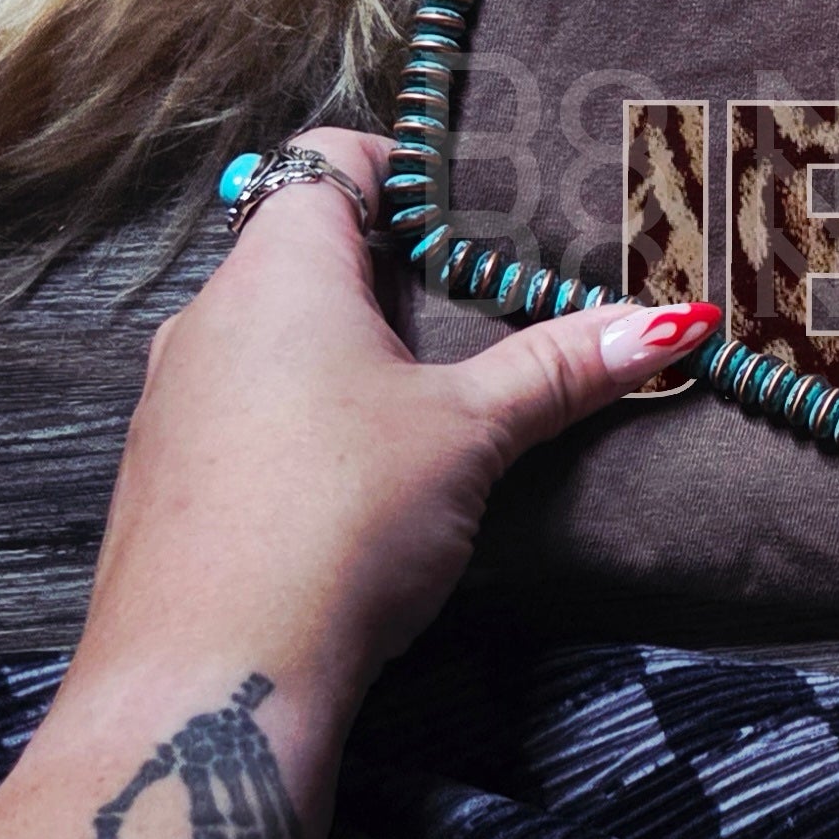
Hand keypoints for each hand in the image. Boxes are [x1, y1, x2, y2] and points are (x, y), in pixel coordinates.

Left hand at [72, 126, 714, 731]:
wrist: (207, 683)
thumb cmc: (343, 517)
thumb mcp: (471, 433)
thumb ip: (562, 366)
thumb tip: (676, 319)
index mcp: (278, 270)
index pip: (329, 155)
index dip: (404, 164)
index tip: (476, 209)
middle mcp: (208, 315)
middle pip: (301, 244)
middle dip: (392, 268)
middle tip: (482, 303)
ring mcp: (170, 399)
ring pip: (267, 331)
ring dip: (345, 346)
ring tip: (431, 392)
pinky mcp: (161, 477)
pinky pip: (237, 405)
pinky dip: (299, 411)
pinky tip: (356, 474)